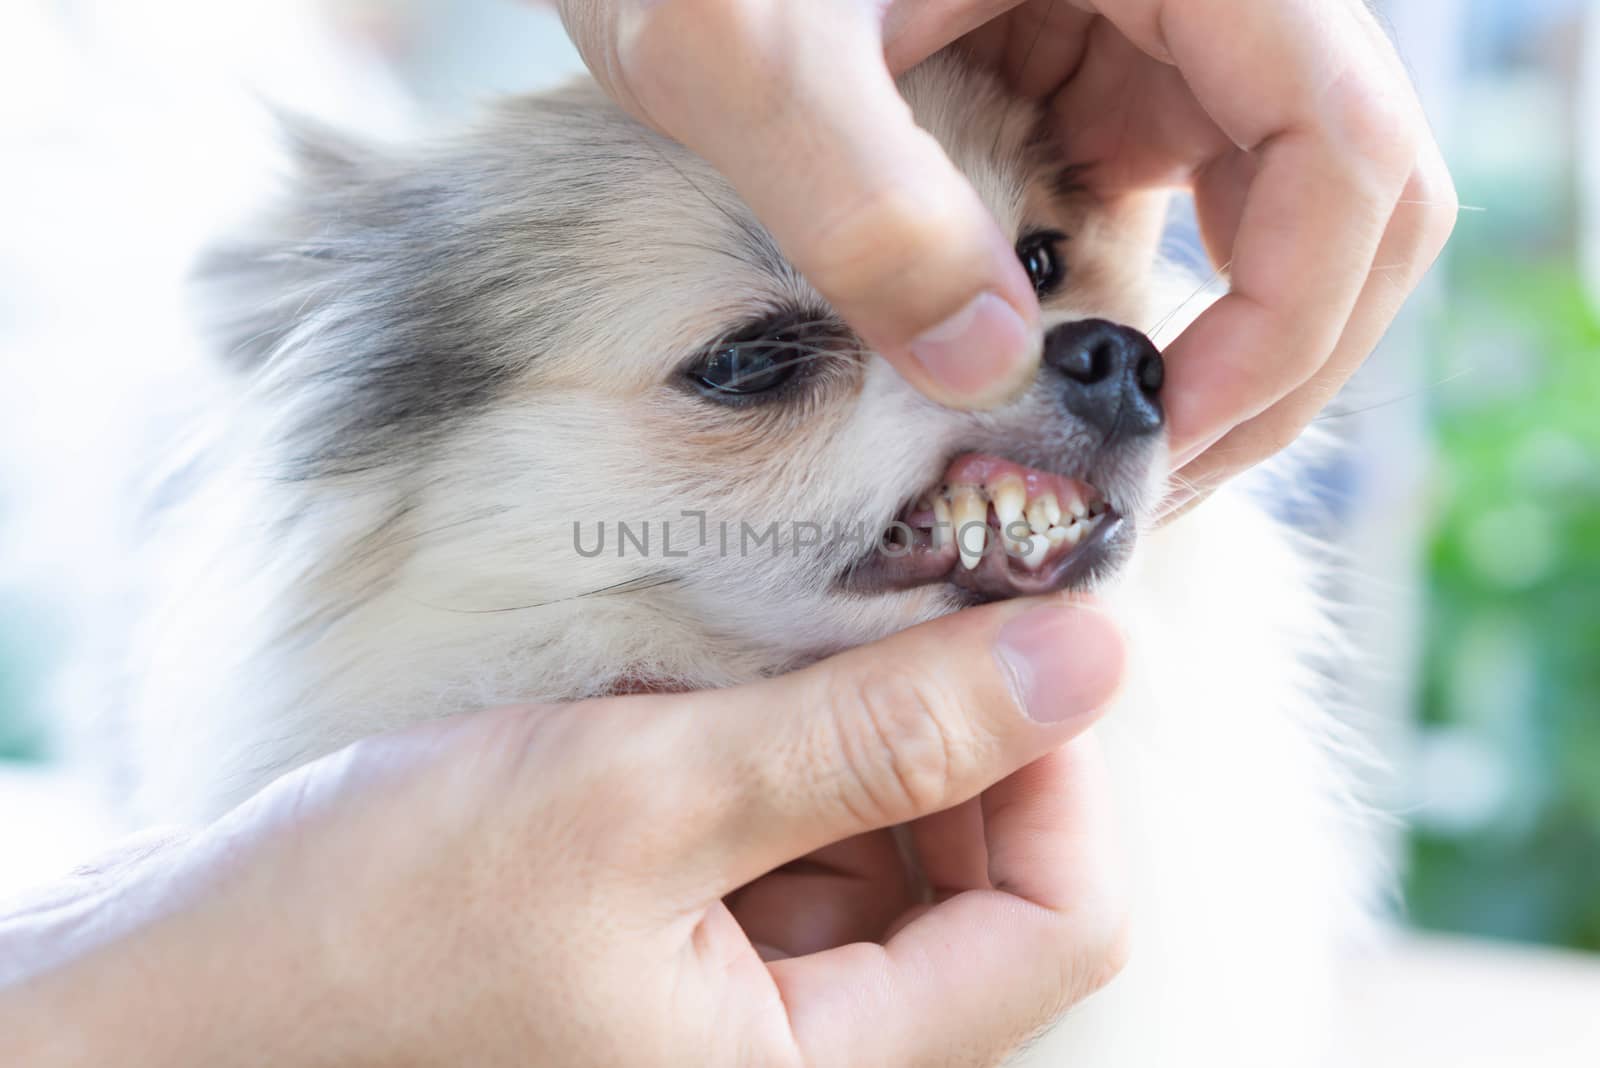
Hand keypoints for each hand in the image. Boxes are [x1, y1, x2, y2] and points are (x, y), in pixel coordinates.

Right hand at [2, 600, 1127, 1066]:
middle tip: (887, 600)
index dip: (1055, 769)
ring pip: (901, 847)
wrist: (190, 989)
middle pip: (990, 883)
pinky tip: (720, 690)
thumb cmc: (376, 922)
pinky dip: (794, 745)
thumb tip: (1087, 656)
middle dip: (957, 735)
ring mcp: (754, 998)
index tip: (997, 634)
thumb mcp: (637, 803)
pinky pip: (807, 835)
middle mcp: (807, 1051)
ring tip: (776, 646)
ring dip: (866, 728)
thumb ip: (872, 736)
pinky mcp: (696, 942)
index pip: (1056, 926)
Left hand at [556, 0, 1455, 502]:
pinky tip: (1045, 381)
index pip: (1342, 138)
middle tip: (1154, 486)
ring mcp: (1147, 29)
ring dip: (1218, 350)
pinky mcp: (1091, 73)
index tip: (1165, 433)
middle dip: (1275, 357)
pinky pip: (1169, 204)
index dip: (1291, 312)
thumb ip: (860, 204)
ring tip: (1104, 459)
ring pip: (1271, 211)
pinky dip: (1137, 308)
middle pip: (1346, 190)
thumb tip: (990, 375)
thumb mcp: (738, 53)